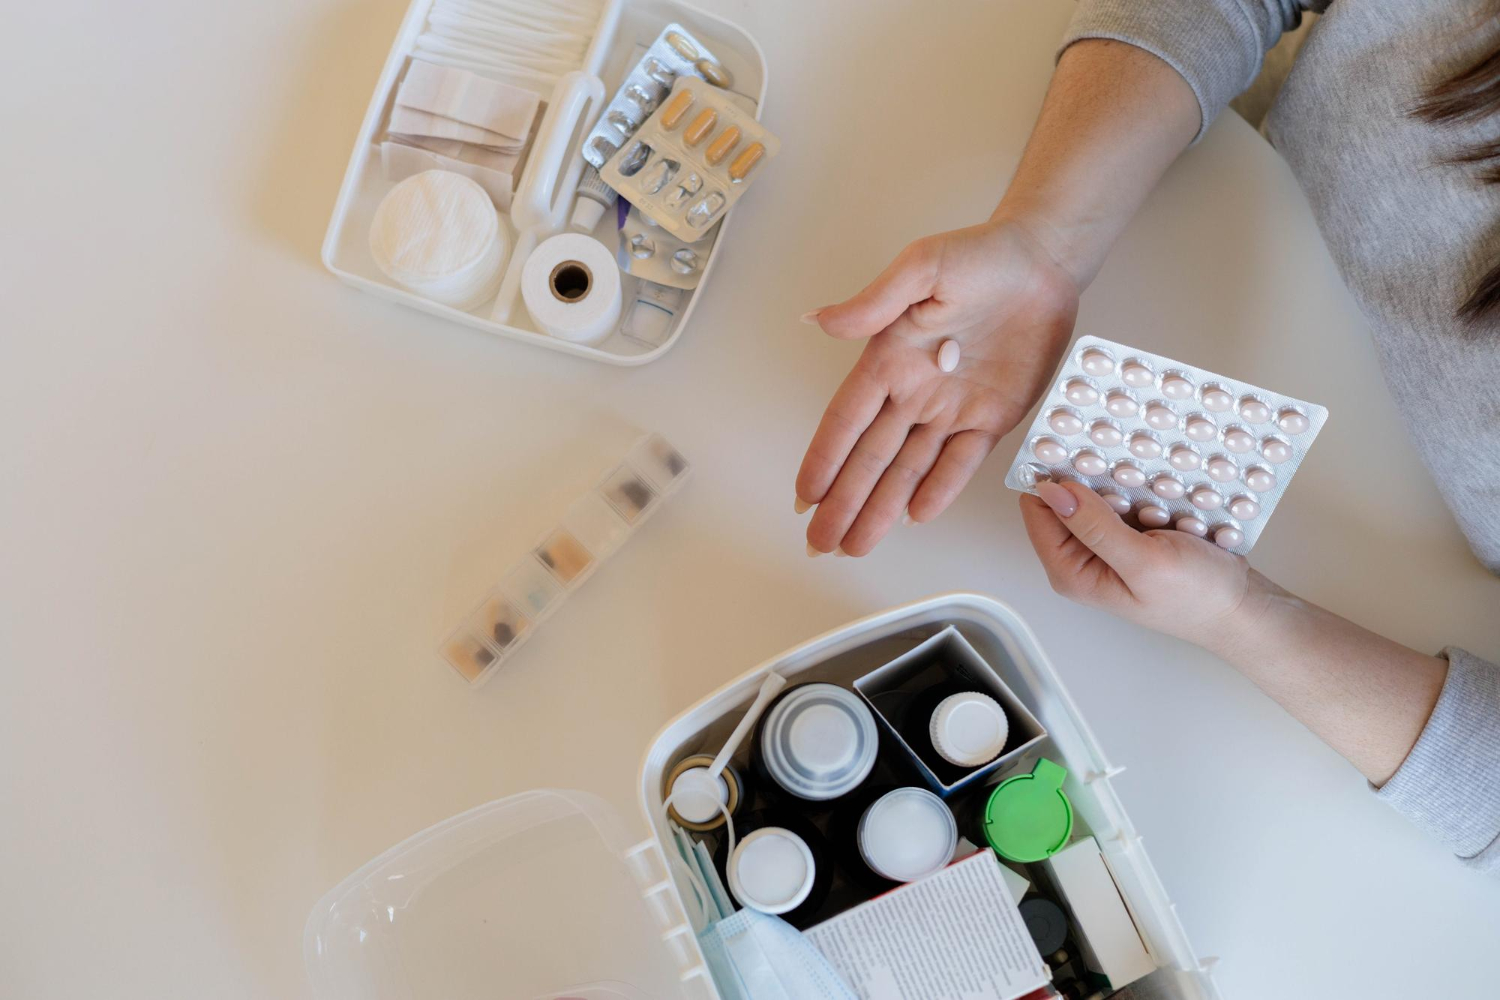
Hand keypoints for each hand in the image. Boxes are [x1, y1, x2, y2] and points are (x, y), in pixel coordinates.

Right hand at [796, 218, 1080, 555]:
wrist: (1044, 262)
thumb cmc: (981, 255)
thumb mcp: (921, 267)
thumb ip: (873, 301)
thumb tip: (820, 320)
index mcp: (889, 359)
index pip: (846, 420)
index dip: (825, 459)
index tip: (804, 495)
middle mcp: (913, 391)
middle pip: (871, 459)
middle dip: (844, 502)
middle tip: (820, 542)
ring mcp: (951, 409)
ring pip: (909, 470)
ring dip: (881, 508)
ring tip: (855, 545)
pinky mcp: (991, 418)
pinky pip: (961, 463)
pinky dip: (939, 490)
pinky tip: (915, 517)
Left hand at [1019, 480, 1267, 648]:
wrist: (1239, 604)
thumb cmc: (1196, 596)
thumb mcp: (1143, 562)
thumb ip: (1094, 527)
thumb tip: (1053, 492)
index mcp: (1071, 571)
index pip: (1038, 512)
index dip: (1052, 480)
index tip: (1077, 455)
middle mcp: (1082, 556)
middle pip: (1067, 498)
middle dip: (1094, 482)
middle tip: (1132, 488)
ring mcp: (1107, 542)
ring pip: (1099, 491)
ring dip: (1124, 485)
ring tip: (1156, 504)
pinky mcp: (1131, 531)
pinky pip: (1126, 496)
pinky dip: (1143, 491)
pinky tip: (1166, 503)